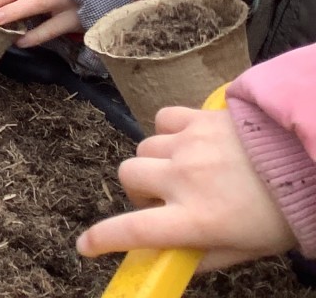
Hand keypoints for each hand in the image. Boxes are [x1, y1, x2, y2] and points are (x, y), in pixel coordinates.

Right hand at [77, 105, 295, 271]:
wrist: (310, 161)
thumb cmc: (282, 213)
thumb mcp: (246, 249)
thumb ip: (204, 255)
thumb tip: (171, 260)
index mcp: (195, 220)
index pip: (132, 231)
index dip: (102, 239)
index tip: (86, 245)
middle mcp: (183, 180)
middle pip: (128, 177)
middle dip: (138, 191)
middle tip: (162, 199)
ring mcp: (188, 145)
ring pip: (144, 148)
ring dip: (156, 162)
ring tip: (182, 169)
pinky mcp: (198, 119)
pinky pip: (163, 120)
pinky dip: (168, 132)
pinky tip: (188, 142)